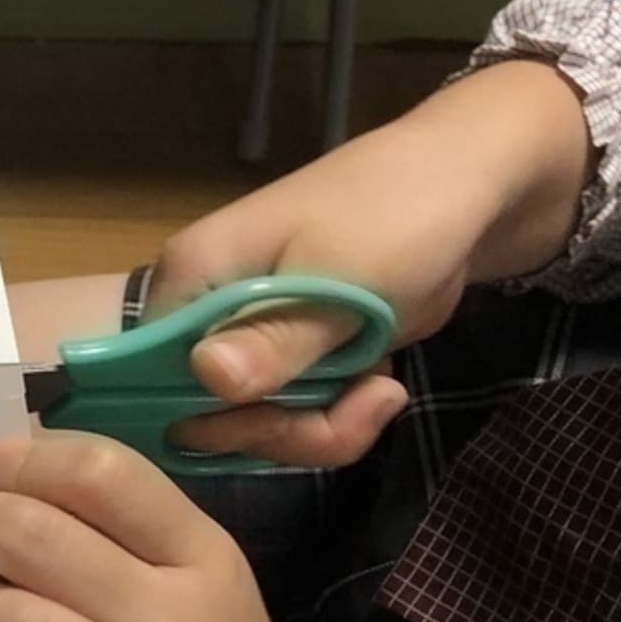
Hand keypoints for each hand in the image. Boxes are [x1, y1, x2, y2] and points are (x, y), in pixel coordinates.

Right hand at [153, 59, 592, 467]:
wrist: (472, 189)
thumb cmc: (398, 216)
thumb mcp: (341, 281)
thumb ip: (276, 337)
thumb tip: (207, 377)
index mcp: (192, 279)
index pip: (148, 379)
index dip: (204, 419)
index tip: (274, 419)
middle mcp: (201, 312)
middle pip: (202, 416)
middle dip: (283, 431)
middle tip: (358, 406)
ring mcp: (246, 336)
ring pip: (252, 425)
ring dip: (323, 427)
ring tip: (383, 391)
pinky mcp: (289, 355)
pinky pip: (291, 415)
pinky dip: (337, 415)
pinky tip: (380, 384)